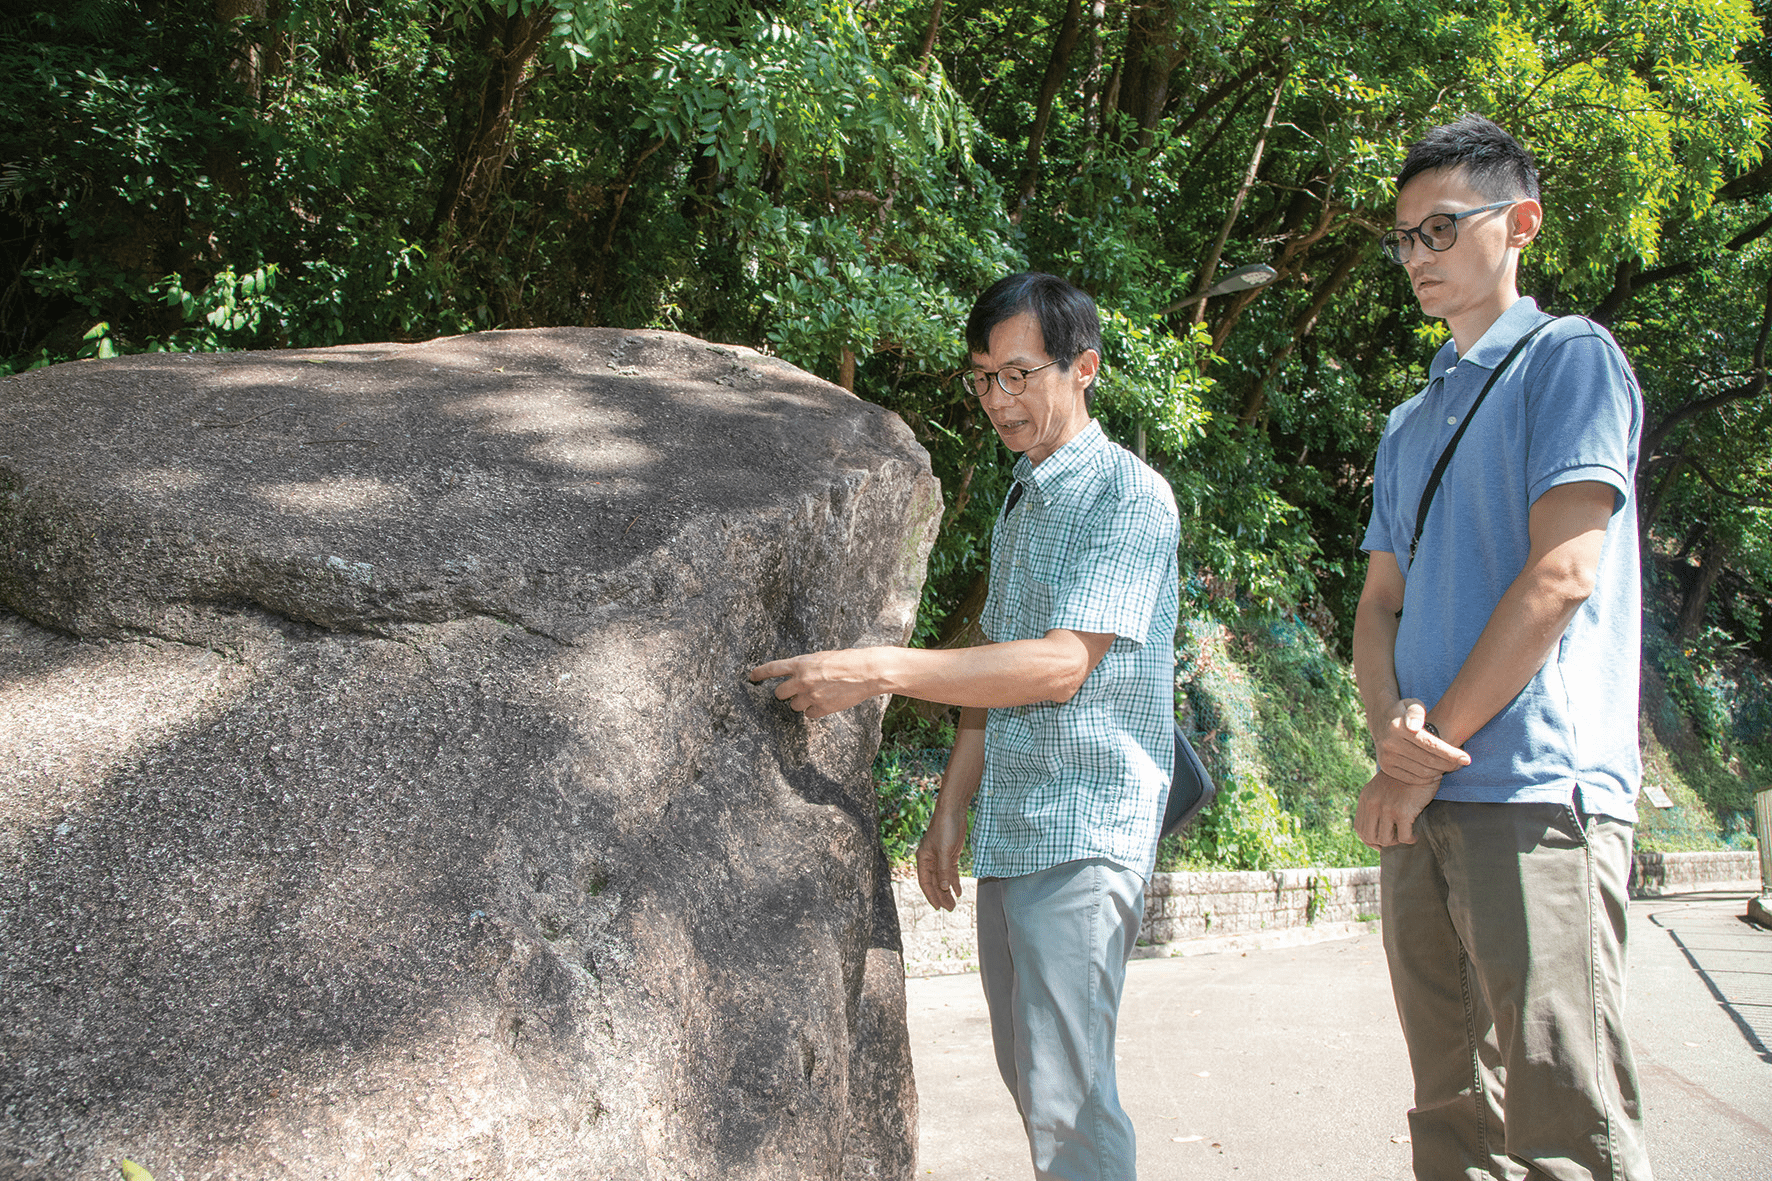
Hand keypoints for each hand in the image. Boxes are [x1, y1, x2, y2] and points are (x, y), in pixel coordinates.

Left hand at [747, 648, 883, 718]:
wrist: (866, 671)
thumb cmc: (847, 660)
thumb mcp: (822, 657)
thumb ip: (806, 667)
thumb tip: (796, 675)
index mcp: (801, 664)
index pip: (773, 668)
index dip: (759, 673)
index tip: (751, 677)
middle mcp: (802, 680)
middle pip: (779, 693)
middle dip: (785, 693)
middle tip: (796, 690)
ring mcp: (811, 695)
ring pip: (794, 706)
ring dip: (802, 702)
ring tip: (818, 694)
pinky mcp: (822, 708)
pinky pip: (809, 714)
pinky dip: (814, 710)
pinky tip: (825, 702)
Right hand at [915, 804, 968, 911]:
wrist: (953, 811)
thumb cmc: (946, 828)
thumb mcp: (945, 851)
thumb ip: (944, 870)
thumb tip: (945, 889)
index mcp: (923, 859)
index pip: (925, 882)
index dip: (931, 896)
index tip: (938, 908)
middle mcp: (930, 860)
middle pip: (935, 883)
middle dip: (942, 896)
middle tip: (950, 909)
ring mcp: (940, 858)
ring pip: (943, 879)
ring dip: (948, 892)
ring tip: (954, 904)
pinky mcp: (950, 854)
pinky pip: (950, 872)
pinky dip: (954, 882)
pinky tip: (959, 891)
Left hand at [1355, 769, 1439, 848]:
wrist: (1421, 763)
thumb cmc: (1405, 778)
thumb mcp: (1382, 788)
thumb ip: (1374, 803)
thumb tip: (1374, 830)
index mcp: (1366, 798)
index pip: (1359, 829)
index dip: (1369, 840)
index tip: (1381, 843)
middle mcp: (1372, 803)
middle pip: (1369, 837)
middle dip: (1382, 844)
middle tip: (1395, 838)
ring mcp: (1386, 808)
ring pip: (1385, 840)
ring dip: (1396, 842)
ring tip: (1405, 834)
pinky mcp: (1403, 811)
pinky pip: (1403, 837)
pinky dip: (1410, 840)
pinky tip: (1415, 835)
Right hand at [1373, 699, 1469, 784]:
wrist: (1380, 720)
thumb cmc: (1405, 712)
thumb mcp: (1412, 705)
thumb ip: (1417, 712)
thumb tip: (1413, 727)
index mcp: (1397, 727)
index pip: (1430, 745)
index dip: (1451, 754)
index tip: (1467, 759)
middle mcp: (1389, 744)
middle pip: (1428, 761)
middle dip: (1449, 764)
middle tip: (1461, 764)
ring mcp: (1386, 757)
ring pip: (1422, 772)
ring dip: (1440, 772)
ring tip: (1450, 766)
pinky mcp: (1386, 767)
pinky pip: (1413, 778)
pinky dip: (1428, 778)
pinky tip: (1436, 772)